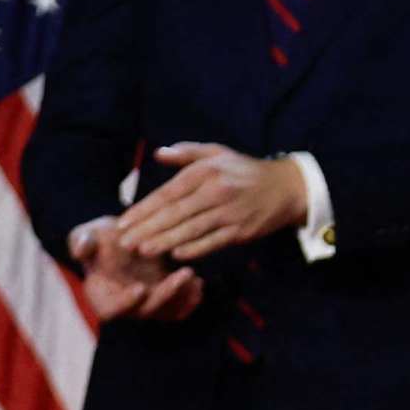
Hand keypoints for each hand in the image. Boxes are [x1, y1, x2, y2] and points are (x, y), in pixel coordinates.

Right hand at [67, 216, 202, 327]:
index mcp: (101, 296)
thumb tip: (80, 248)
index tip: (140, 288)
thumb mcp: (87, 235)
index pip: (111, 310)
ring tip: (195, 278)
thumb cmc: (99, 238)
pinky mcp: (164, 299)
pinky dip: (190, 298)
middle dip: (167, 294)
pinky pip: (180, 307)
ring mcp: (147, 305)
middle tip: (184, 274)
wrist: (121, 238)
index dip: (125, 303)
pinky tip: (199, 283)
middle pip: (146, 311)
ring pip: (167, 311)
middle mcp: (126, 306)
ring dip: (183, 297)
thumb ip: (82, 242)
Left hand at [113, 144, 309, 262]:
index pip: (168, 193)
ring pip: (191, 230)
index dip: (144, 209)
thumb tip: (157, 154)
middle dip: (147, 229)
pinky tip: (176, 255)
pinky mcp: (241, 231)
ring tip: (142, 251)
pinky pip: (213, 242)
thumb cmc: (244, 171)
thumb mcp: (217, 153)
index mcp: (206, 172)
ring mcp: (229, 213)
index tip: (123, 222)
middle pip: (175, 213)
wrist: (286, 187)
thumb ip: (186, 153)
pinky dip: (194, 249)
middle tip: (124, 243)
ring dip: (165, 242)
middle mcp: (216, 191)